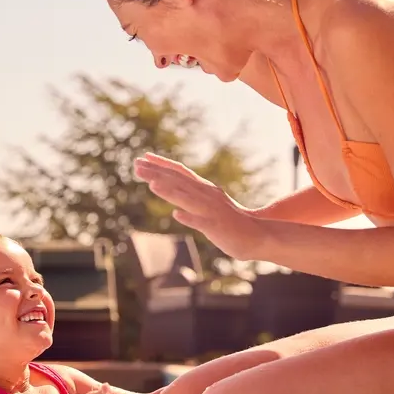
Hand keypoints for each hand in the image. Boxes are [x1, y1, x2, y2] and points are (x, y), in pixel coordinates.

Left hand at [134, 152, 265, 259]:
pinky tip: (176, 214)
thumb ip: (193, 200)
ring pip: (188, 200)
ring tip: (151, 184)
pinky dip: (189, 218)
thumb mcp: (209, 205)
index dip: (162, 165)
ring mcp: (211, 211)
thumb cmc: (230, 222)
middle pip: (179, 183)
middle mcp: (206, 196)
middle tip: (136, 165)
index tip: (142, 157)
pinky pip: (201, 222)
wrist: (257, 236)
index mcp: (204, 190)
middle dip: (157, 174)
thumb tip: (173, 204)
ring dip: (170, 192)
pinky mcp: (217, 228)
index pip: (180, 173)